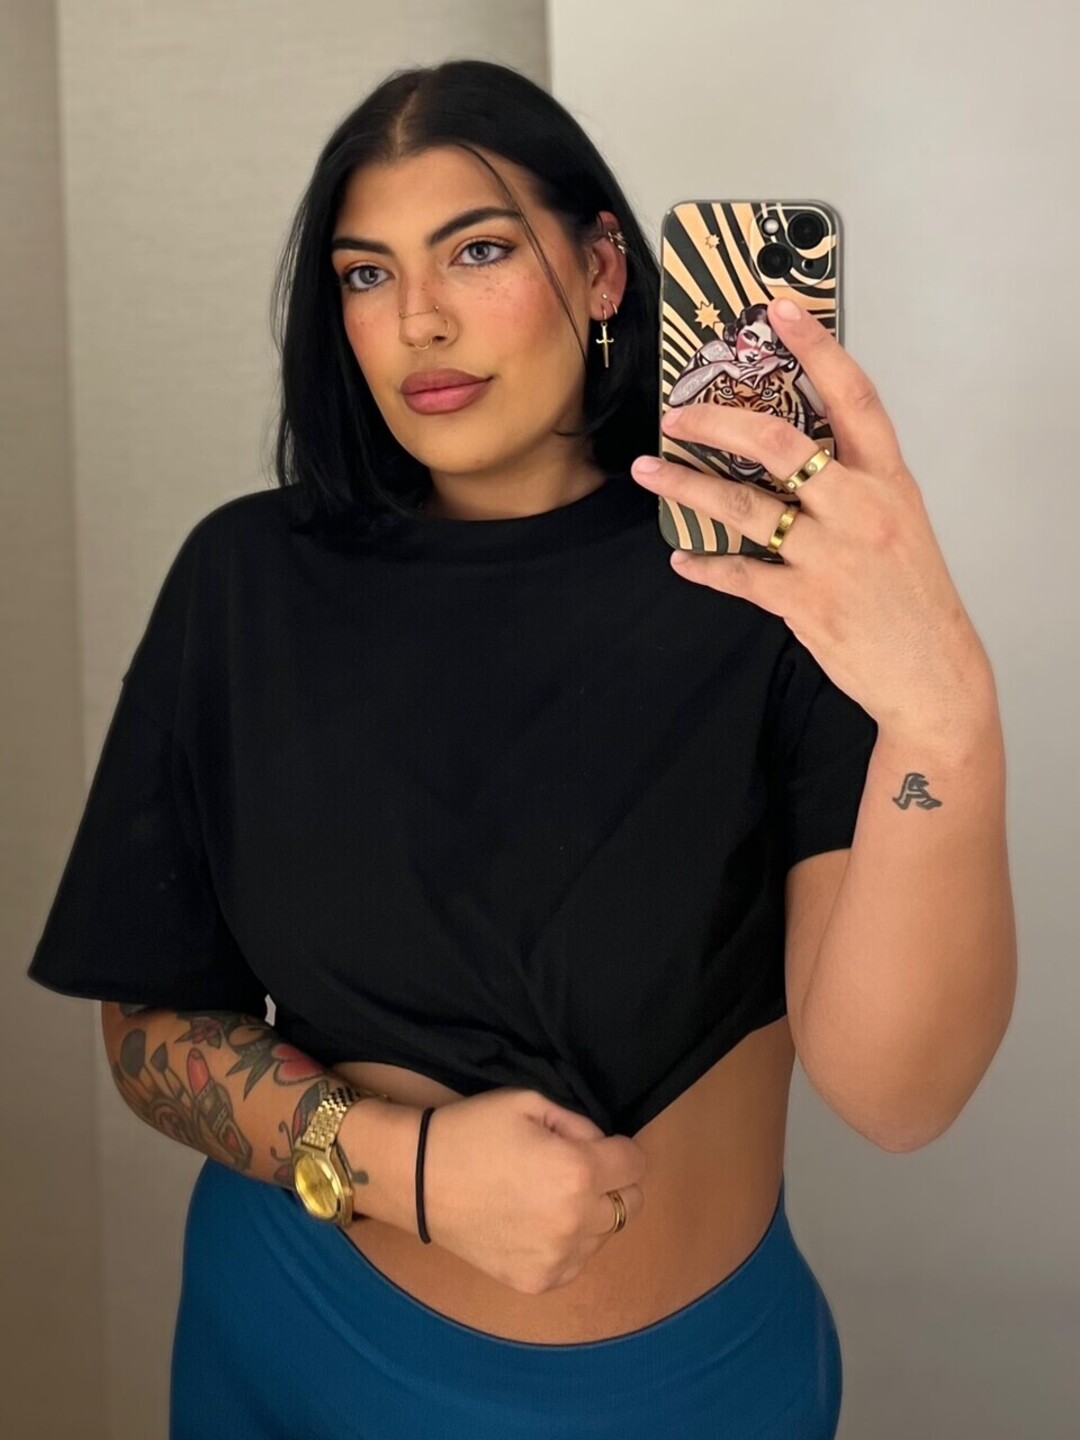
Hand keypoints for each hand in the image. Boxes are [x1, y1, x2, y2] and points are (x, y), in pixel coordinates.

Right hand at [420, 1088, 645, 1294]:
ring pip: (604, 1236)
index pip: (636, 1165)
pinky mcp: (537, 1281)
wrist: (418, 1179)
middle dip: (612, 1184)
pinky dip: (566, 1244)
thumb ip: (578, 1124)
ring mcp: (557, 1258)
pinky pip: (575, 1262)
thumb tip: (600, 1147)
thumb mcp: (530, 1103)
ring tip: (547, 1198)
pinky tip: (534, 1224)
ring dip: (589, 1216)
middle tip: (575, 1172)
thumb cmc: (474, 1131)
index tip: (599, 1147)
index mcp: (578, 1172)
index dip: (620, 1150)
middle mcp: (576, 1221)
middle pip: (630, 1205)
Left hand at [631, 298, 995, 751]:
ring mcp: (830, 556)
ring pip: (744, 508)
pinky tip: (681, 557)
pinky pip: (739, 575)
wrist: (933, 673)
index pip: (854, 397)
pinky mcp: (805, 602)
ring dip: (687, 486)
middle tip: (677, 413)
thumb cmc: (912, 595)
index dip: (817, 348)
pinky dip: (705, 566)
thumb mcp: (898, 522)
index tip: (778, 312)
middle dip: (718, 422)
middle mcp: (859, 509)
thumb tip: (795, 452)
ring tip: (649, 470)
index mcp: (888, 481)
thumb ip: (853, 484)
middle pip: (779, 445)